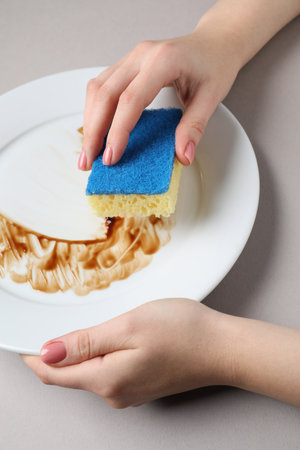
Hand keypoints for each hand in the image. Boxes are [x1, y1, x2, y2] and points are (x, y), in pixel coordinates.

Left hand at [21, 299, 234, 408]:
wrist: (223, 347)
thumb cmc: (182, 332)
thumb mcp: (128, 327)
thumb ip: (86, 343)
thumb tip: (48, 353)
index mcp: (106, 379)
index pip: (53, 373)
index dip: (34, 355)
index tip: (23, 337)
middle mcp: (114, 392)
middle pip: (70, 375)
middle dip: (56, 351)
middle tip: (53, 321)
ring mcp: (129, 391)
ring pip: (89, 372)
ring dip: (79, 352)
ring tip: (82, 326)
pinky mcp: (142, 384)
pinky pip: (108, 371)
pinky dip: (99, 355)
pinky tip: (109, 338)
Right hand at [78, 26, 241, 169]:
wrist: (214, 42)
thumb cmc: (214, 64)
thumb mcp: (212, 97)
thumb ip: (194, 127)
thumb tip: (183, 155)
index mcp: (163, 61)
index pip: (130, 100)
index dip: (117, 132)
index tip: (111, 158)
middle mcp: (141, 56)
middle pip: (105, 94)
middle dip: (93, 131)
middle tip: (88, 161)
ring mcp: (131, 58)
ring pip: (97, 88)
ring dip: (89, 121)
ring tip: (88, 151)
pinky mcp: (127, 65)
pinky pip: (102, 86)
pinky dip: (95, 110)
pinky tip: (96, 129)